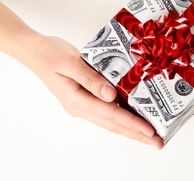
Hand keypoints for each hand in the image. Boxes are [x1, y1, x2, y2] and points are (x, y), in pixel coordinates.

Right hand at [24, 34, 163, 148]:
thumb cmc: (51, 54)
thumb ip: (91, 79)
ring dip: (131, 129)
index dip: (132, 123)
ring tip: (149, 136)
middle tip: (157, 142)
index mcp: (76, 100)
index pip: (111, 115)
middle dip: (136, 134)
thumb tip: (110, 95)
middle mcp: (81, 107)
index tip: (150, 131)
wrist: (36, 51)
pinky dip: (122, 118)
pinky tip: (134, 119)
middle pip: (113, 124)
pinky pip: (108, 112)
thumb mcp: (70, 62)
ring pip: (111, 121)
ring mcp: (83, 105)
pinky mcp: (86, 99)